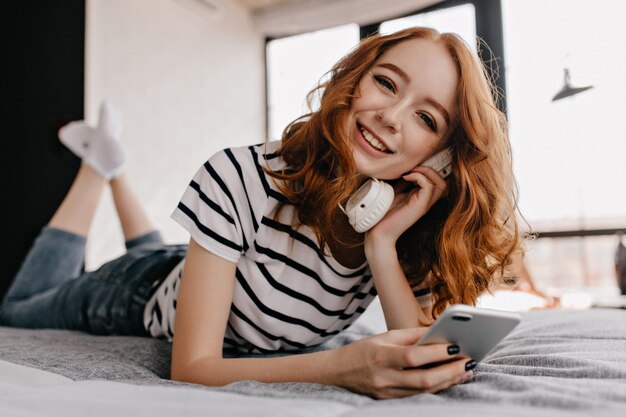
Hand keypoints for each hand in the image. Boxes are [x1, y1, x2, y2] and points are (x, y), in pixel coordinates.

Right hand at [333, 327, 473, 398]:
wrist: (338, 371)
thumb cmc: (363, 350)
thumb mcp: (385, 336)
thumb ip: (411, 336)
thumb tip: (439, 332)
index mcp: (381, 356)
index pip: (413, 356)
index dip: (436, 353)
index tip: (456, 346)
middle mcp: (384, 378)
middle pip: (423, 380)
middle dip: (450, 371)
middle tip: (469, 361)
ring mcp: (387, 393)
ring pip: (424, 391)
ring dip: (448, 381)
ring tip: (466, 370)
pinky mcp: (390, 401)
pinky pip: (418, 395)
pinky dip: (436, 387)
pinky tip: (450, 379)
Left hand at [368, 166, 447, 243]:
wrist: (379, 230)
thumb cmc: (385, 213)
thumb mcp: (396, 192)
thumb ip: (405, 182)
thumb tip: (408, 168)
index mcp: (422, 197)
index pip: (438, 181)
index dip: (429, 170)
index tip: (412, 166)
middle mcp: (426, 201)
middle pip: (444, 182)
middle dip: (431, 169)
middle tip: (413, 168)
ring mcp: (425, 204)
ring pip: (441, 184)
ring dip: (426, 172)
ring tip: (411, 172)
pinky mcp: (420, 207)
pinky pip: (428, 187)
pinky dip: (419, 177)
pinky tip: (406, 177)